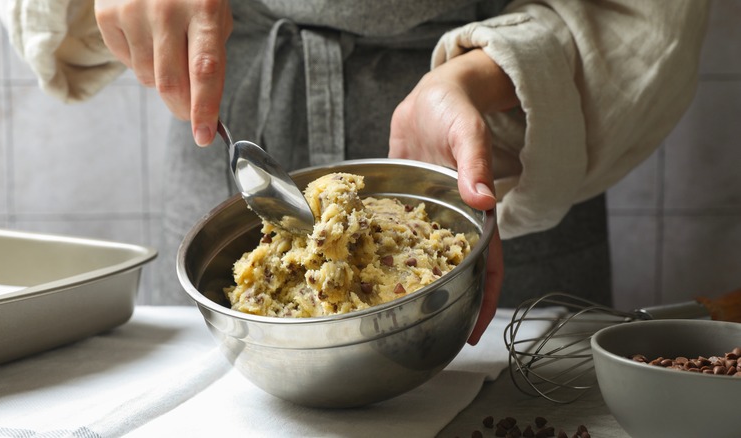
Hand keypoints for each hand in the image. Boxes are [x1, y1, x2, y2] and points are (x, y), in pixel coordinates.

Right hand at [95, 0, 232, 145]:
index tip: (204, 136)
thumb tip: (201, 109)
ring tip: (168, 53)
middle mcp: (166, 10)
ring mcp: (132, 11)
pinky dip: (140, 63)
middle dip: (183, 109)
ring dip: (162, 81)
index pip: (205, 70)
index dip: (204, 108)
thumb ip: (211, 58)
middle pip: (170, 83)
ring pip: (147, 78)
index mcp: (204, 9)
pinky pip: (126, 63)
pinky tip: (147, 39)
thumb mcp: (214, 15)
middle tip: (190, 115)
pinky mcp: (107, 14)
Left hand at [389, 49, 515, 343]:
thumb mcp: (468, 132)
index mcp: (472, 212)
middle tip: (420, 334)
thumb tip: (484, 200)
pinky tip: (357, 267)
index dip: (484, 301)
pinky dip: (378, 250)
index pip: (488, 266)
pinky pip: (390, 233)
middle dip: (442, 304)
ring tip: (383, 310)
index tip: (474, 332)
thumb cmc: (457, 108)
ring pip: (417, 257)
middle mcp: (448, 221)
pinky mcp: (400, 204)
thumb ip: (475, 164)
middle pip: (451, 272)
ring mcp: (422, 215)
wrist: (433, 94)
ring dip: (405, 282)